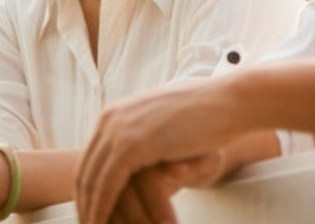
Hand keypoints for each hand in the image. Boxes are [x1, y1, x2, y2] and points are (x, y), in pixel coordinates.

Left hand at [77, 80, 239, 223]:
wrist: (228, 103)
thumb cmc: (203, 117)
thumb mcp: (163, 129)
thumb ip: (143, 141)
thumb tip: (130, 163)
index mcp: (115, 113)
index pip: (90, 159)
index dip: (87, 190)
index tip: (91, 213)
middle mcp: (110, 118)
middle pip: (86, 171)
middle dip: (85, 204)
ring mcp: (119, 129)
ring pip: (93, 181)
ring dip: (93, 211)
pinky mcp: (132, 144)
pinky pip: (107, 185)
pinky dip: (103, 208)